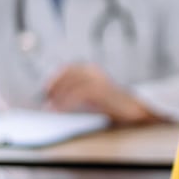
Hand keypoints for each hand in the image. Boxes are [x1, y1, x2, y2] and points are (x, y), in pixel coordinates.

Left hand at [43, 63, 158, 124]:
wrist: (134, 109)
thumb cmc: (113, 104)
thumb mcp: (92, 95)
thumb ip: (78, 91)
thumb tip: (56, 97)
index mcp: (91, 70)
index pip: (67, 69)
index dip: (54, 78)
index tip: (45, 89)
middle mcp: (94, 71)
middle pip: (67, 75)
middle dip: (53, 87)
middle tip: (44, 100)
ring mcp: (98, 79)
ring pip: (70, 84)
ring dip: (57, 96)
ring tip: (49, 107)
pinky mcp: (101, 90)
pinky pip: (78, 94)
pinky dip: (65, 102)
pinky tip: (59, 109)